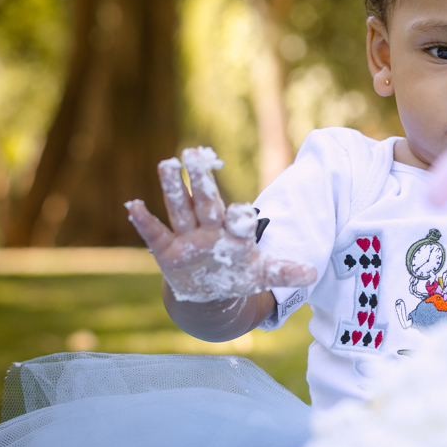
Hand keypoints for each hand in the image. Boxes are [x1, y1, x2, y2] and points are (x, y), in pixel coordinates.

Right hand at [125, 147, 315, 302]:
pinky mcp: (169, 251)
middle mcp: (210, 229)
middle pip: (206, 203)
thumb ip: (284, 271)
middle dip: (201, 181)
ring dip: (173, 189)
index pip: (237, 219)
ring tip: (167, 163)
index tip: (242, 211)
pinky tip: (132, 204)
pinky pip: (155, 233)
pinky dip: (144, 221)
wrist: (212, 292)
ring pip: (180, 209)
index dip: (240, 216)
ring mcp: (188, 238)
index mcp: (234, 234)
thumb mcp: (261, 275)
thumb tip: (313, 273)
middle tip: (194, 154)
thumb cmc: (237, 275)